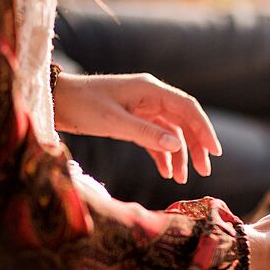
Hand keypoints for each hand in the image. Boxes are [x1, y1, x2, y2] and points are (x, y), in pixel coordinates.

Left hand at [53, 72, 222, 182]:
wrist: (55, 102)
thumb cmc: (82, 106)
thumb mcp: (115, 122)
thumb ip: (147, 134)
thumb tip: (178, 145)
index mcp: (150, 90)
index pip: (188, 109)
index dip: (204, 130)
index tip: (215, 152)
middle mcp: (151, 97)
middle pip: (184, 122)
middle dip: (196, 147)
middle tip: (204, 170)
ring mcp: (143, 109)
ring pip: (171, 133)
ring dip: (179, 155)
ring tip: (182, 178)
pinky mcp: (133, 121)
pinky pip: (156, 139)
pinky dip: (162, 155)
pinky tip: (165, 171)